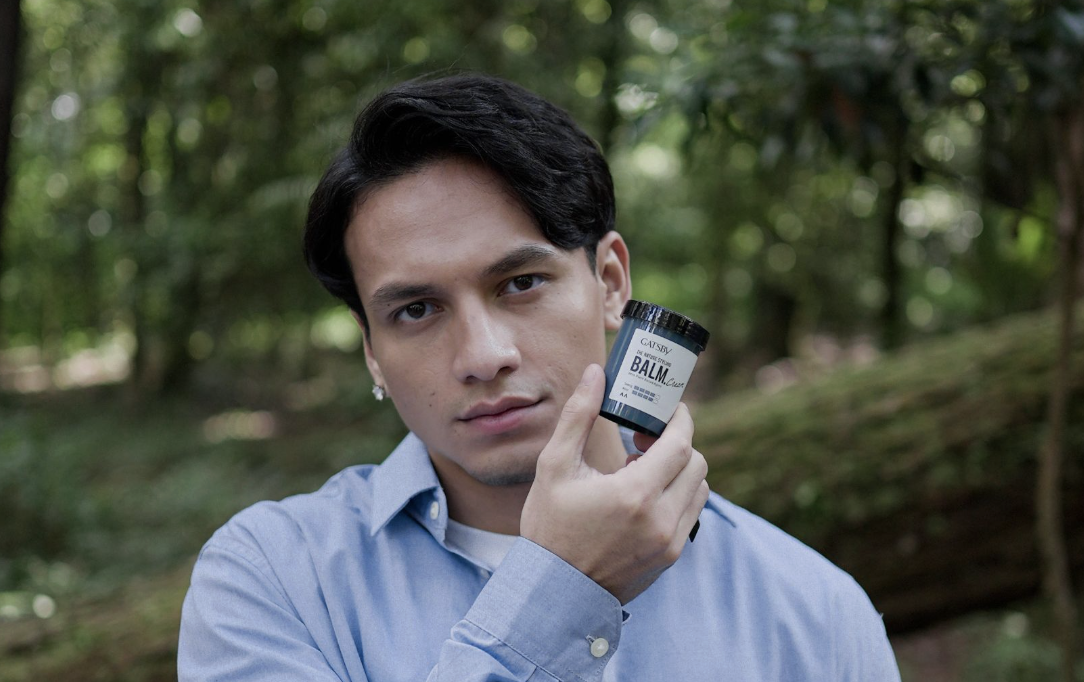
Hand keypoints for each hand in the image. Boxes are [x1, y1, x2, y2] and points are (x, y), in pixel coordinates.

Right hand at [520, 363, 709, 603]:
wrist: (553, 592)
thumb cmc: (550, 527)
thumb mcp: (554, 467)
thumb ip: (579, 416)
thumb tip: (595, 373)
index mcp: (635, 494)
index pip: (680, 445)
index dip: (680, 420)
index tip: (668, 408)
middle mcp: (661, 520)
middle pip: (696, 464)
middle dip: (677, 444)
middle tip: (646, 438)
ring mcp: (670, 542)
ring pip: (699, 490)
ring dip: (680, 471)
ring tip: (641, 469)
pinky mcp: (670, 558)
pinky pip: (689, 515)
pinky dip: (677, 497)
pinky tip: (643, 496)